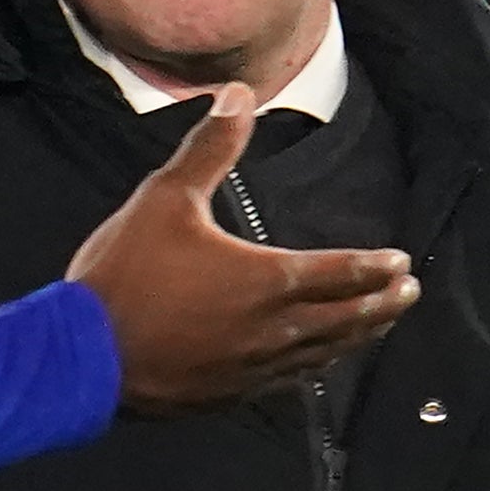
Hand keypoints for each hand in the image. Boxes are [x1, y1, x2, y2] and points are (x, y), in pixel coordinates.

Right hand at [65, 88, 416, 414]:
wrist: (81, 358)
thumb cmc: (125, 275)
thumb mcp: (165, 198)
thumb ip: (210, 149)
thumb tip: (239, 95)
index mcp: (267, 280)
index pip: (340, 273)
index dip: (374, 268)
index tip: (401, 262)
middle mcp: (274, 330)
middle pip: (346, 319)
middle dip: (382, 305)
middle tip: (408, 294)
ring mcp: (254, 369)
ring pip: (324, 354)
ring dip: (358, 338)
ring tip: (378, 325)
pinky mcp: (230, 395)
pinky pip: (291, 382)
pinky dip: (317, 367)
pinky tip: (319, 364)